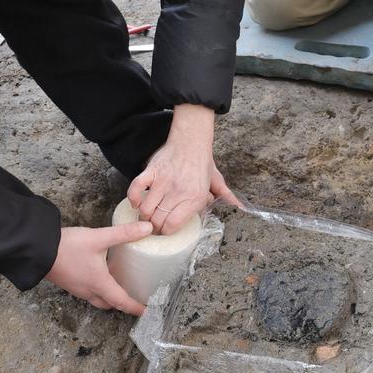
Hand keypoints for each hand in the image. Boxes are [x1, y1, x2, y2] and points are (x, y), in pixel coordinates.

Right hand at [45, 222, 152, 312]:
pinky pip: (87, 292)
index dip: (135, 308)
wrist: (36, 249)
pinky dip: (98, 289)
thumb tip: (147, 228)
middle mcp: (88, 290)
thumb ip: (123, 233)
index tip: (147, 311)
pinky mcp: (69, 282)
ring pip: (97, 299)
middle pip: (109, 304)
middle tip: (135, 298)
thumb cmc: (67, 247)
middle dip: (122, 304)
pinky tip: (100, 275)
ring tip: (120, 286)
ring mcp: (76, 288)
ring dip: (109, 297)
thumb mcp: (98, 238)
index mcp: (99, 284)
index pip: (122, 302)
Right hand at [128, 104, 238, 232]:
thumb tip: (239, 207)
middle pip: (158, 220)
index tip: (165, 232)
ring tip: (146, 217)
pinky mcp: (151, 171)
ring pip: (146, 208)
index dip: (166, 232)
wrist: (191, 140)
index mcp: (194, 198)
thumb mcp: (216, 181)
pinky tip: (136, 203)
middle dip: (154, 228)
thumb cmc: (203, 163)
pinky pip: (136, 188)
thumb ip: (225, 196)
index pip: (173, 225)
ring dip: (144, 216)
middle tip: (153, 228)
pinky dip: (133, 198)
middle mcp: (178, 192)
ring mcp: (163, 182)